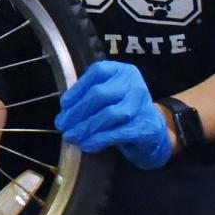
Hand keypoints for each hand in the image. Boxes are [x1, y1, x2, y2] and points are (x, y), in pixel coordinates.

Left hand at [54, 59, 171, 169]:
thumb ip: (87, 97)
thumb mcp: (106, 96)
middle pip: (101, 94)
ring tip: (72, 136)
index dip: (78, 90)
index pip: (97, 73)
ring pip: (110, 114)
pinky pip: (120, 132)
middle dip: (78, 112)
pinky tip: (88, 144)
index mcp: (120, 70)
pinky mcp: (147, 126)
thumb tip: (65, 111)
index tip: (63, 106)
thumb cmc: (121, 108)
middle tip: (62, 125)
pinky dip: (100, 139)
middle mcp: (134, 84)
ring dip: (87, 127)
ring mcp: (143, 104)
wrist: (152, 129)